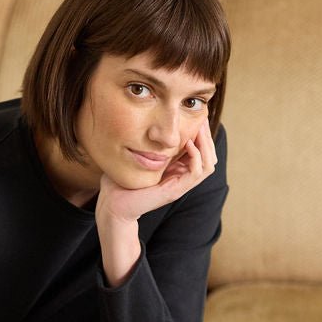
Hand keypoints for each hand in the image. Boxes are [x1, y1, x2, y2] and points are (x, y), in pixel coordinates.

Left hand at [97, 119, 218, 227]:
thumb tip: (151, 123)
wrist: (113, 204)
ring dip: (206, 145)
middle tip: (202, 119)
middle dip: (207, 136)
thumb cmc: (121, 181)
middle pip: (209, 156)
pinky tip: (188, 143)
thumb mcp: (139, 157)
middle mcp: (181, 178)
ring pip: (208, 165)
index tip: (198, 116)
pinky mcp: (175, 191)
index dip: (202, 134)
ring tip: (198, 129)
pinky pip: (196, 172)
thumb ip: (149, 144)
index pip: (201, 151)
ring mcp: (180, 186)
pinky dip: (196, 157)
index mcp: (176, 170)